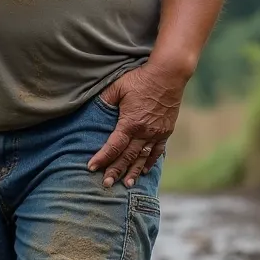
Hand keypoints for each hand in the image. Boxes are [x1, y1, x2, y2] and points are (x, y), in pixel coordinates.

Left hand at [87, 62, 184, 187]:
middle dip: (115, 171)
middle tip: (105, 184)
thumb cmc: (141, 78)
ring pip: (143, 158)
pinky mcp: (166, 131)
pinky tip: (144, 170)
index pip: (113, 146)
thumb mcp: (118, 86)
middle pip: (127, 157)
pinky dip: (150, 162)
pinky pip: (158, 151)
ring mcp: (156, 133)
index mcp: (130, 122)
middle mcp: (144, 132)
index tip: (91, 167)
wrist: (168, 75)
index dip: (102, 158)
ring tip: (126, 184)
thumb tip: (93, 110)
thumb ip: (105, 100)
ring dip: (133, 171)